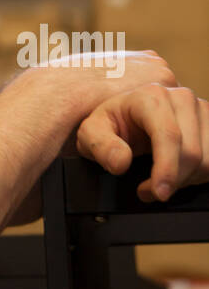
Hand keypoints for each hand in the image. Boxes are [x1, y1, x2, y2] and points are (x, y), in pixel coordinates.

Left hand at [74, 84, 208, 201]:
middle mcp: (181, 97)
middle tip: (153, 190)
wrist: (127, 117)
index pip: (169, 136)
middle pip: (191, 152)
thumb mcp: (91, 134)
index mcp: (152, 96)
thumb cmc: (111, 124)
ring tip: (164, 176)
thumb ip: (101, 147)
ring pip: (207, 159)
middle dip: (173, 179)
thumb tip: (121, 161)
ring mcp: (201, 109)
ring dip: (188, 178)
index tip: (159, 192)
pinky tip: (181, 172)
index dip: (167, 168)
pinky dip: (200, 173)